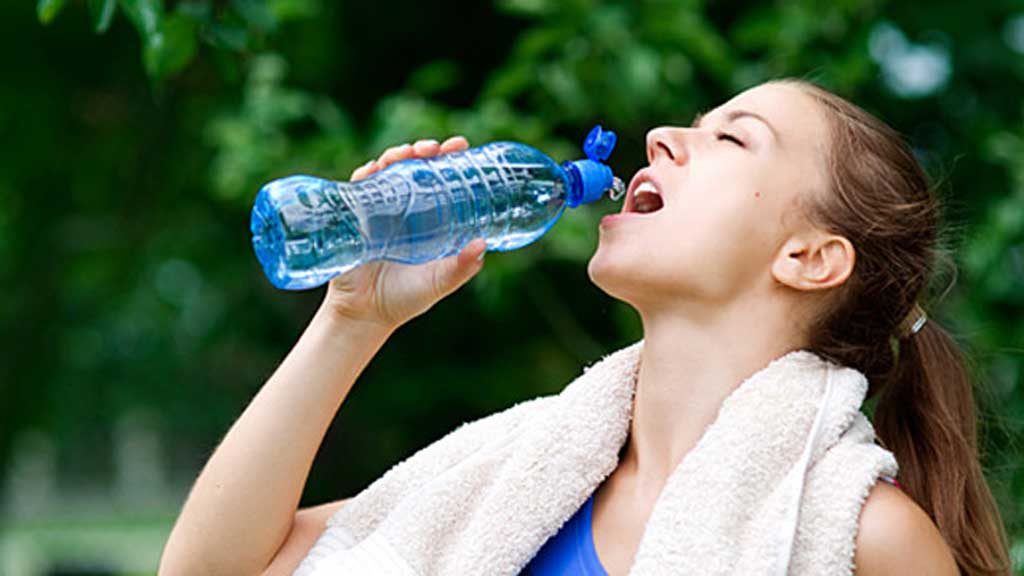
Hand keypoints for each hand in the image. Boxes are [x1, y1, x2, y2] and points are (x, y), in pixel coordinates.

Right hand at [320, 136, 486, 329]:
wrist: (364, 315)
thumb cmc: (404, 299)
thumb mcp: (439, 283)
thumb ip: (462, 268)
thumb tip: (483, 244)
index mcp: (429, 219)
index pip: (441, 179)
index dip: (450, 159)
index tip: (461, 146)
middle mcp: (405, 209)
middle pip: (414, 167)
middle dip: (423, 150)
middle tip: (434, 149)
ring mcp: (378, 210)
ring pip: (387, 171)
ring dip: (396, 155)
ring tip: (407, 154)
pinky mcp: (355, 217)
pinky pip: (358, 188)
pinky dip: (365, 174)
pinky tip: (373, 169)